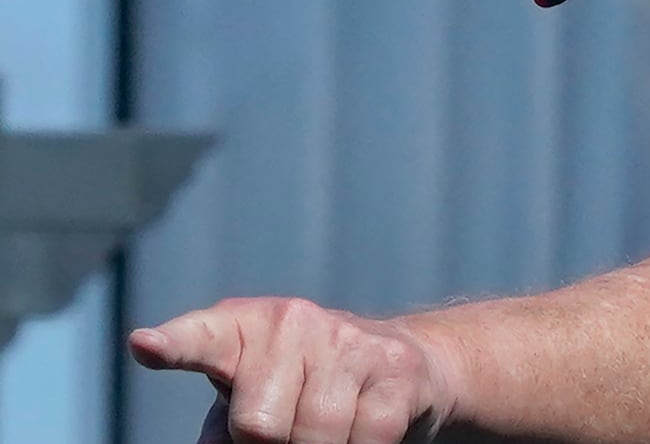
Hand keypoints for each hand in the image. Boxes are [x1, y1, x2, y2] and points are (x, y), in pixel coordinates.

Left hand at [128, 297, 456, 443]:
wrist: (401, 363)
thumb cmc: (304, 390)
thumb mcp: (253, 401)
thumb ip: (221, 431)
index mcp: (241, 329)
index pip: (201, 338)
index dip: (173, 345)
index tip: (145, 345)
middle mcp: (291, 321)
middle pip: (257, 427)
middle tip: (289, 430)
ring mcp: (345, 339)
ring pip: (313, 438)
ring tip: (331, 428)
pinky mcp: (394, 365)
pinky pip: (366, 438)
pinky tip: (364, 425)